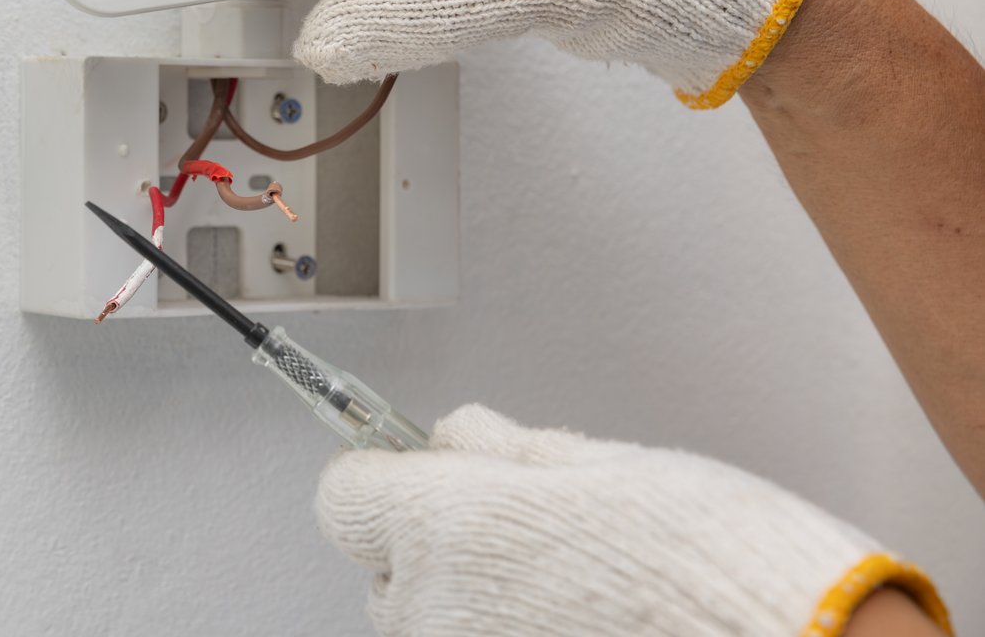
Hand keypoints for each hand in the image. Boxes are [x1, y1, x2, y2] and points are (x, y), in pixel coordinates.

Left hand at [315, 405, 950, 636]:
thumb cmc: (709, 563)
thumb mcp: (599, 463)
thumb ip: (504, 447)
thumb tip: (457, 435)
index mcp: (448, 525)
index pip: (343, 496)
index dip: (381, 474)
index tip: (407, 466)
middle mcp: (437, 607)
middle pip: (384, 568)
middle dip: (429, 541)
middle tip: (511, 527)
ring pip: (426, 623)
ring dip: (464, 599)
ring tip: (556, 584)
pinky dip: (499, 633)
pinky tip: (567, 620)